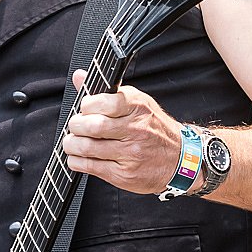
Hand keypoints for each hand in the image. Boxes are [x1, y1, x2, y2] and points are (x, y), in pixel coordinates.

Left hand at [62, 69, 181, 193]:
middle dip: (75, 126)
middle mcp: (135, 130)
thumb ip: (106, 92)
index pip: (102, 102)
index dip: (85, 105)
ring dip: (71, 145)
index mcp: (137, 107)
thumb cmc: (154, 128)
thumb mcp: (137, 102)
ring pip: (87, 148)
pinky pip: (90, 167)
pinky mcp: (124, 175)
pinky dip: (76, 161)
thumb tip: (79, 77)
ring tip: (72, 142)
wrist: (180, 160)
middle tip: (75, 126)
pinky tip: (78, 157)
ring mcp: (130, 154)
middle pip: (92, 126)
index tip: (84, 109)